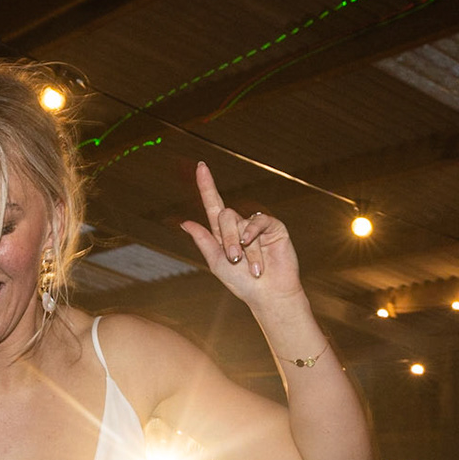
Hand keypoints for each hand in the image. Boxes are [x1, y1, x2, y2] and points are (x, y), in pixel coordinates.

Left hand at [178, 162, 303, 304]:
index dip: (206, 185)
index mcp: (223, 233)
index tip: (201, 165)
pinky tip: (253, 245)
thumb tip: (184, 222)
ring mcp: (256, 225)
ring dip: (243, 247)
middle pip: (224, 215)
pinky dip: (253, 233)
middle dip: (227, 239)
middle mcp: (239, 226)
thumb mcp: (216, 262)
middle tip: (234, 259)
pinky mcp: (274, 227)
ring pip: (241, 222)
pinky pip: (259, 220)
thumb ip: (203, 240)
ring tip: (252, 267)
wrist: (268, 294)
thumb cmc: (242, 283)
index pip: (213, 204)